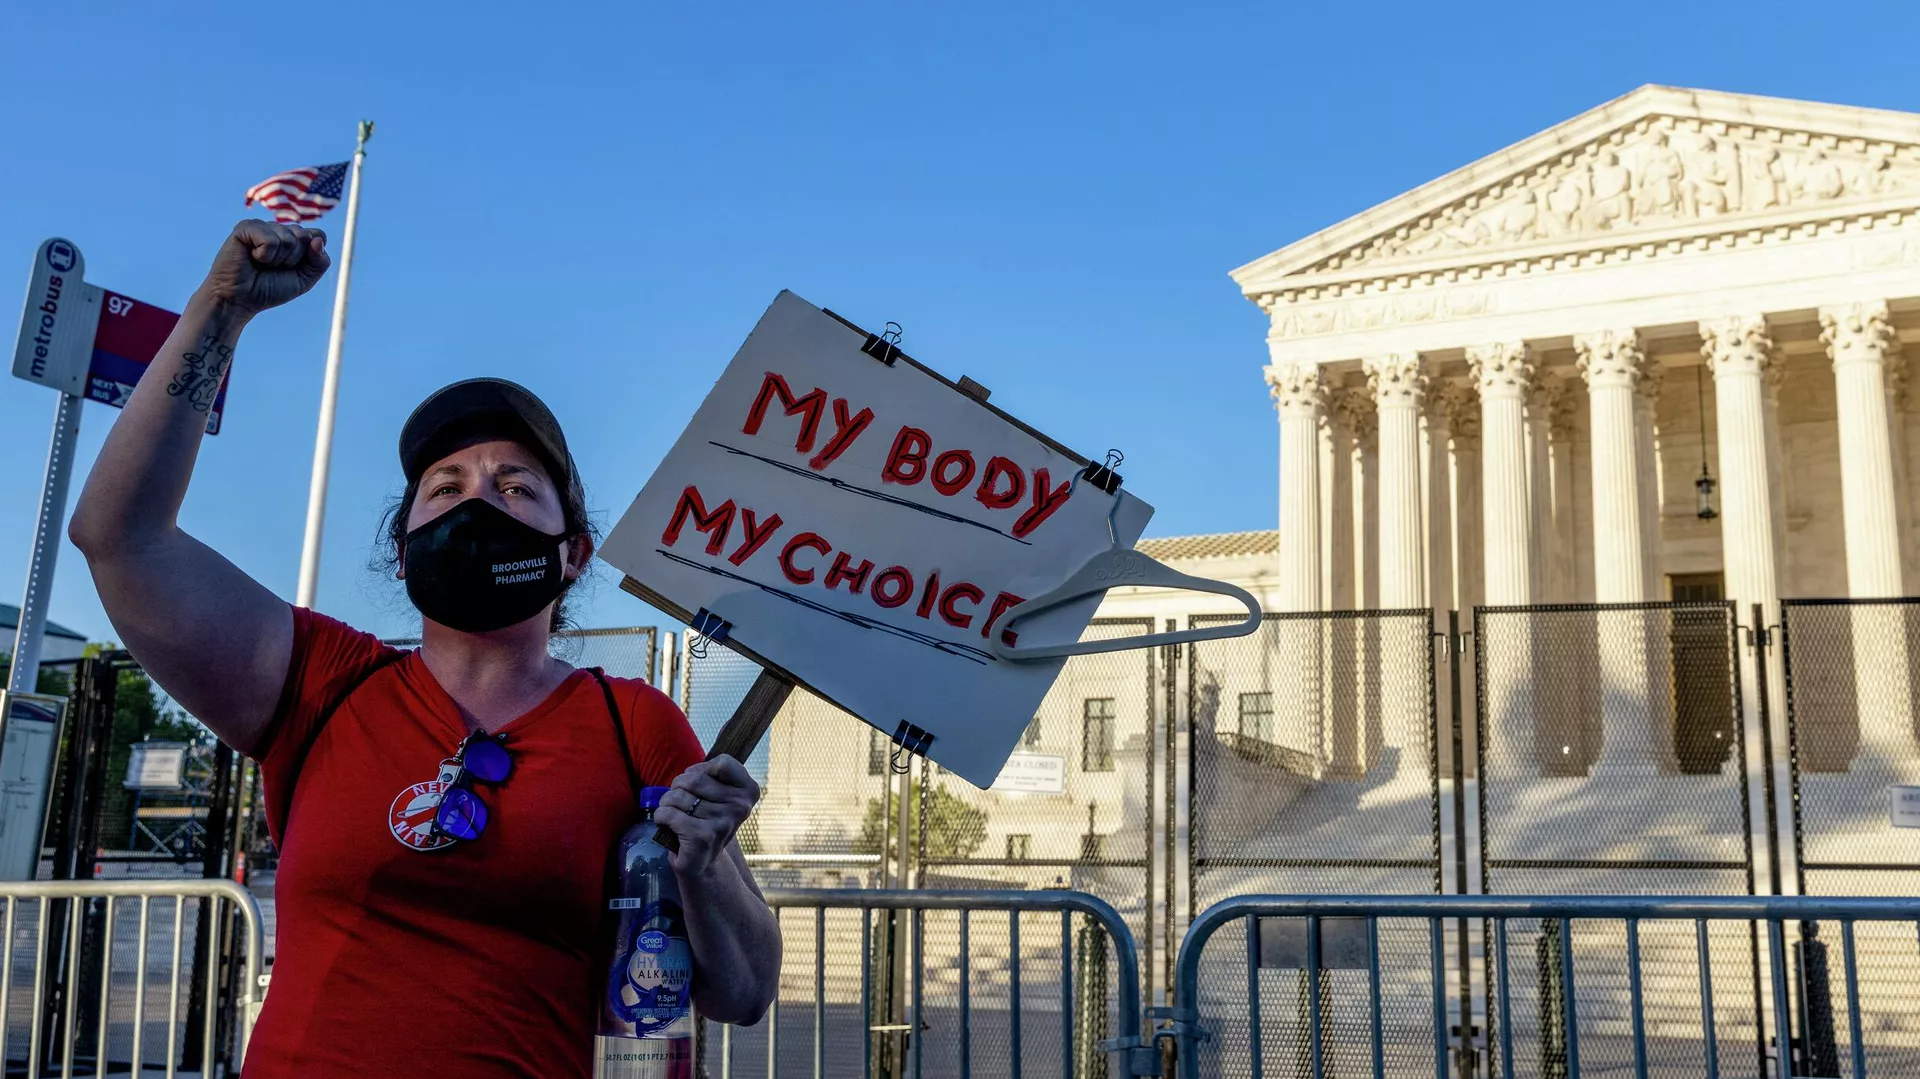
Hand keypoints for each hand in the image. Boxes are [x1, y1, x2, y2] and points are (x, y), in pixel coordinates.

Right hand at [194, 220, 330, 318]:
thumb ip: (320, 262)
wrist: (240, 299)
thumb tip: (318, 240)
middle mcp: (278, 229)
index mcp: (293, 238)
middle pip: (305, 236)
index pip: (318, 236)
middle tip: (274, 268)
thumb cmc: (269, 289)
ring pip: (289, 239)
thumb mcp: (304, 280)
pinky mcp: (246, 227)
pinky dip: (265, 255)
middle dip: (293, 259)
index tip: (293, 268)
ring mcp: (262, 226)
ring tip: (261, 264)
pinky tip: (252, 258)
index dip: (311, 256)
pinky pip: (270, 240)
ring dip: (278, 260)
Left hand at [654, 755, 759, 878]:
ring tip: (673, 815)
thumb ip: (711, 776)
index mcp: (748, 791)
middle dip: (677, 787)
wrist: (702, 861)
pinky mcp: (702, 837)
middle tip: (679, 801)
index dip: (702, 770)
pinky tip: (666, 824)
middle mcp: (740, 807)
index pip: (724, 762)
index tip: (698, 785)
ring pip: (677, 796)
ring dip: (667, 803)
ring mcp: (723, 823)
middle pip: (694, 778)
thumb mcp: (718, 795)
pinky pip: (669, 813)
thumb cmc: (705, 821)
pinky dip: (660, 817)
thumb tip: (690, 772)